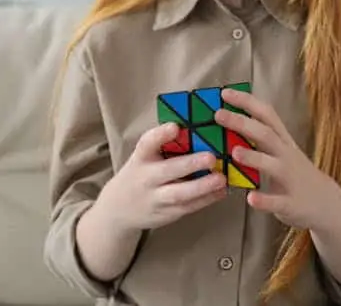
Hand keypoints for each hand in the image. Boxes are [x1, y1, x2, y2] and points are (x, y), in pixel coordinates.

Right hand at [95, 122, 227, 231]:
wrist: (119, 208)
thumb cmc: (140, 174)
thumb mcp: (144, 158)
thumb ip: (164, 146)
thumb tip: (199, 129)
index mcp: (141, 157)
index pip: (147, 144)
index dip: (160, 135)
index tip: (175, 127)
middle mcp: (146, 178)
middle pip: (167, 171)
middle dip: (189, 164)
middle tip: (211, 157)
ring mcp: (155, 198)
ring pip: (179, 194)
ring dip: (202, 187)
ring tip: (221, 178)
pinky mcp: (166, 214)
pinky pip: (188, 207)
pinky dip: (206, 200)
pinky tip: (221, 191)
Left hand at [215, 88, 340, 229]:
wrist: (327, 203)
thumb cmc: (296, 173)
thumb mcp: (282, 151)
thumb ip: (261, 138)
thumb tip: (232, 121)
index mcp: (282, 141)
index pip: (266, 115)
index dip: (247, 102)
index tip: (225, 92)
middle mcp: (287, 155)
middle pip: (266, 135)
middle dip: (242, 123)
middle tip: (219, 115)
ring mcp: (291, 179)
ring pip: (273, 165)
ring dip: (254, 158)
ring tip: (234, 152)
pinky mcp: (292, 203)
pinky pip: (278, 202)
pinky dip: (265, 200)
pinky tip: (251, 199)